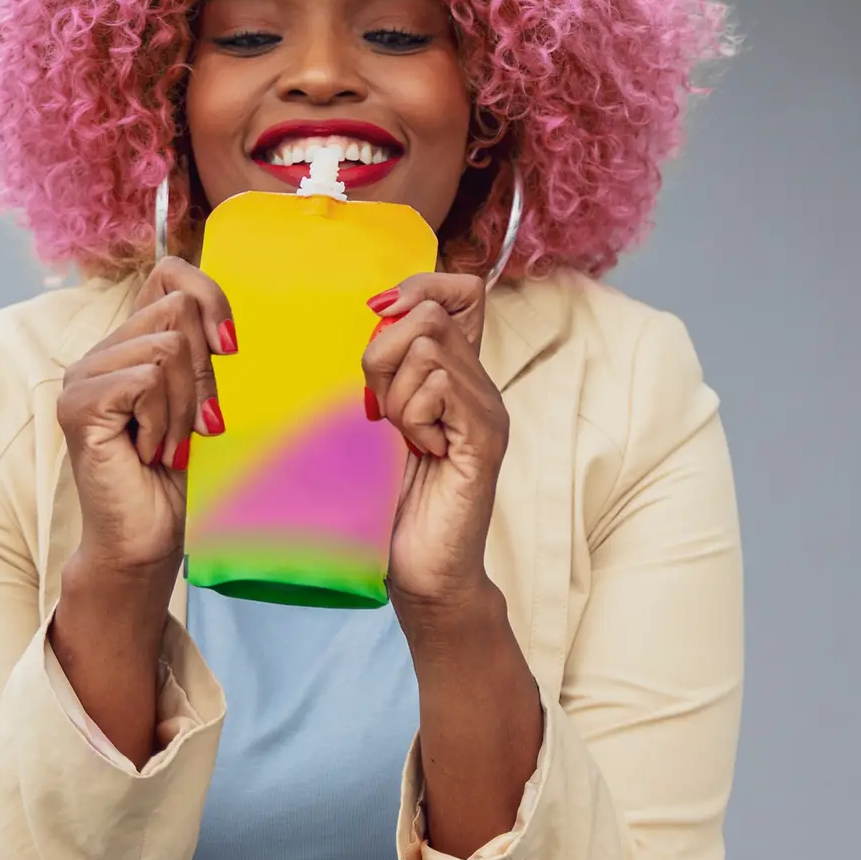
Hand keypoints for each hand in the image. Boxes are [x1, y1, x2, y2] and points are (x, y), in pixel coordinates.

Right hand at [56, 256, 235, 578]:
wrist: (148, 539)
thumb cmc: (177, 475)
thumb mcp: (201, 400)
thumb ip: (200, 353)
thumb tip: (222, 326)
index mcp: (131, 342)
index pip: (169, 273)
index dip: (210, 298)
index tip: (229, 348)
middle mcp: (101, 351)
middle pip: (177, 310)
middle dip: (203, 373)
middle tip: (193, 426)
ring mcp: (83, 376)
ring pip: (166, 347)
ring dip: (183, 406)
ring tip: (168, 443)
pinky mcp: (78, 404)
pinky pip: (146, 381)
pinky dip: (163, 421)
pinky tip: (148, 452)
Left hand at [361, 272, 508, 619]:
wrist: (423, 573)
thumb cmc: (393, 502)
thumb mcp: (379, 420)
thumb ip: (384, 370)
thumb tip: (373, 313)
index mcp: (457, 373)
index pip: (461, 288)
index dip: (416, 287)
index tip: (378, 320)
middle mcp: (480, 384)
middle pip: (430, 312)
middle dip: (384, 352)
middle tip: (381, 408)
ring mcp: (487, 411)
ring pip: (430, 347)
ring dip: (396, 391)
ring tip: (401, 434)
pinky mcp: (484, 440)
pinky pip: (440, 389)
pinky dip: (414, 415)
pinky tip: (419, 450)